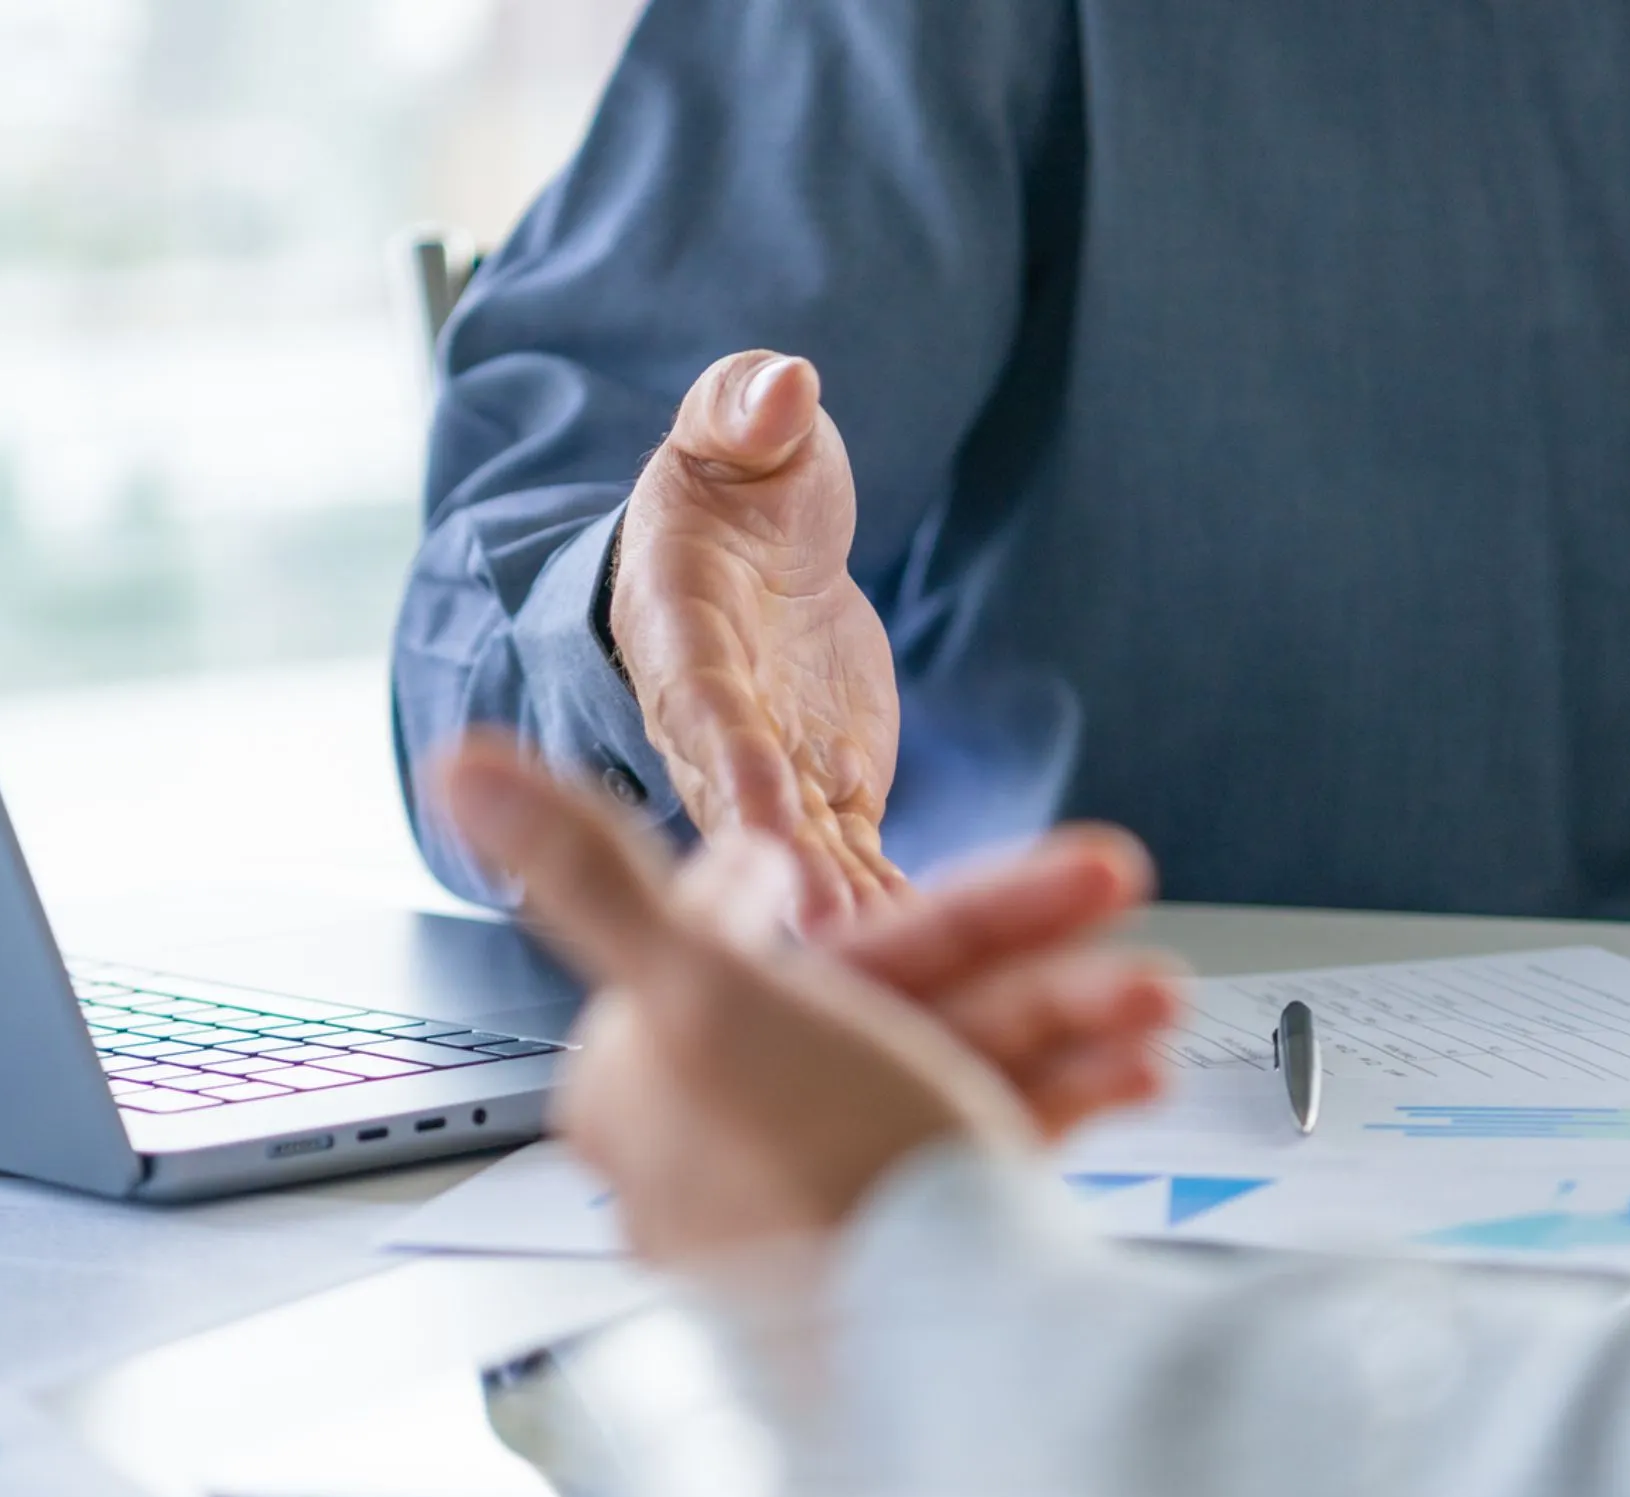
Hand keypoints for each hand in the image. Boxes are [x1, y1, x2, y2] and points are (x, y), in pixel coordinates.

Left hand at [438, 736, 1179, 1262]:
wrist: (955, 1364)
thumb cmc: (818, 1184)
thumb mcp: (703, 993)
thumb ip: (597, 877)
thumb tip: (464, 773)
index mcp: (655, 1084)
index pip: (717, 942)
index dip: (782, 880)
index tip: (816, 847)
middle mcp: (733, 1144)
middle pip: (874, 989)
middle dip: (1006, 935)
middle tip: (1102, 877)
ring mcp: (832, 1192)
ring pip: (951, 1054)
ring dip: (1064, 1009)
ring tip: (1148, 996)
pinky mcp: (919, 1238)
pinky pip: (993, 1135)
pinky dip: (1065, 1093)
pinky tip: (1129, 1072)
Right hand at [609, 351, 905, 929]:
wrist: (752, 549)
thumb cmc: (733, 482)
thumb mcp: (733, 429)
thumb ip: (746, 411)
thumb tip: (780, 389)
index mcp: (683, 633)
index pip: (703, 703)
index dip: (731, 759)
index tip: (761, 812)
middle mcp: (715, 721)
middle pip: (747, 811)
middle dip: (785, 876)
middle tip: (824, 934)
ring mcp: (775, 770)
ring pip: (807, 856)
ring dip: (844, 913)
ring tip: (886, 974)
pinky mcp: (831, 795)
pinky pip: (862, 862)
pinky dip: (897, 909)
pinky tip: (946, 968)